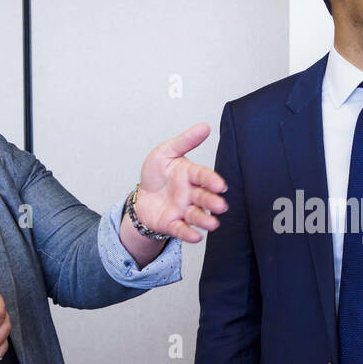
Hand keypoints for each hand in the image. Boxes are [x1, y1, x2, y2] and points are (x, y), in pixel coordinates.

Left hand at [131, 123, 227, 244]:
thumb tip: (205, 126)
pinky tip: (195, 236)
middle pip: (203, 197)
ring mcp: (183, 210)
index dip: (211, 180)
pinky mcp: (173, 224)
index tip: (220, 185)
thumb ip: (185, 141)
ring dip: (204, 220)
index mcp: (190, 175)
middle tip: (220, 206)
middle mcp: (190, 194)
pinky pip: (181, 229)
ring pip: (196, 215)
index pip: (203, 176)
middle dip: (212, 202)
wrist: (142, 197)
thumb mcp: (166, 152)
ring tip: (212, 224)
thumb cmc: (157, 174)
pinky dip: (188, 233)